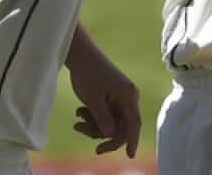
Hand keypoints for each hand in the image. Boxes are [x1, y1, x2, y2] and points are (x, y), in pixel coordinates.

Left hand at [67, 39, 140, 157]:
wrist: (82, 55)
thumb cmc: (88, 74)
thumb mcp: (93, 100)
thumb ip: (103, 119)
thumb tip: (111, 135)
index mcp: (128, 96)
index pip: (134, 124)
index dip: (132, 140)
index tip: (129, 155)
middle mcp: (128, 98)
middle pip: (121, 126)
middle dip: (100, 132)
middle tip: (79, 130)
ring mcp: (120, 98)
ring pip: (111, 123)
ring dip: (93, 124)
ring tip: (77, 116)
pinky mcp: (112, 98)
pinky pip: (106, 116)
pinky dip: (93, 117)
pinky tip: (80, 111)